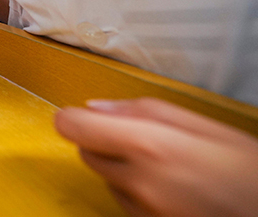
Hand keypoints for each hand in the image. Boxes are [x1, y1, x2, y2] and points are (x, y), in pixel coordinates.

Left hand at [55, 98, 257, 216]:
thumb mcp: (203, 125)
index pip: (72, 127)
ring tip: (166, 166)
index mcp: (148, 146)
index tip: (80, 114)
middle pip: (86, 152)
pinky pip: (125, 203)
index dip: (73, 117)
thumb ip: (142, 110)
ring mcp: (142, 211)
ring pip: (106, 179)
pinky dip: (136, 192)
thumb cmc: (248, 171)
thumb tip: (95, 107)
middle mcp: (137, 182)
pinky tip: (170, 188)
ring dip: (121, 168)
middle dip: (103, 140)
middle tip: (142, 137)